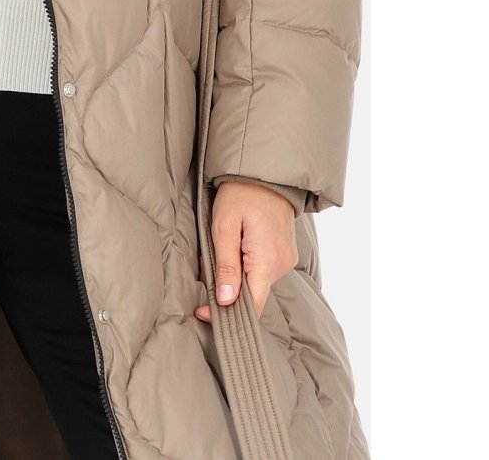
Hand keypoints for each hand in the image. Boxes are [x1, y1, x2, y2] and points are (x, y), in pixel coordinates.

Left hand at [194, 182, 298, 322]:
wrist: (265, 172)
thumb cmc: (241, 194)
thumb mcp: (224, 226)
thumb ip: (225, 265)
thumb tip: (225, 300)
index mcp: (267, 262)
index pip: (251, 307)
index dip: (227, 314)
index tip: (203, 312)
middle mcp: (281, 265)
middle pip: (253, 296)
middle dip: (228, 294)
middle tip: (203, 284)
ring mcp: (285, 260)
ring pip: (257, 283)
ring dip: (236, 278)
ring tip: (218, 258)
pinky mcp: (284, 253)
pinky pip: (263, 270)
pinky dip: (247, 268)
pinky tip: (234, 253)